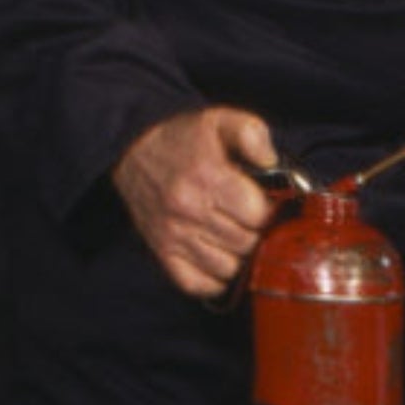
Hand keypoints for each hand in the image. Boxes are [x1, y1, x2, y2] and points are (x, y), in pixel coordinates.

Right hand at [112, 105, 280, 299]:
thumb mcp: (221, 119)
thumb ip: (253, 134)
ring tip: (241, 237)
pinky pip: (196, 284)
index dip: (272, 212)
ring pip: (226, 268)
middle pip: (245, 243)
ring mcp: (173, 236)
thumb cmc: (184, 138)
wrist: (132, 149)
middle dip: (260, 234)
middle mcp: (188, 211)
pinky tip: (223, 259)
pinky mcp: (161, 252)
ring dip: (241, 257)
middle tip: (258, 222)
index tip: (271, 204)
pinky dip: (215, 280)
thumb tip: (272, 161)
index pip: (257, 215)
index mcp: (207, 178)